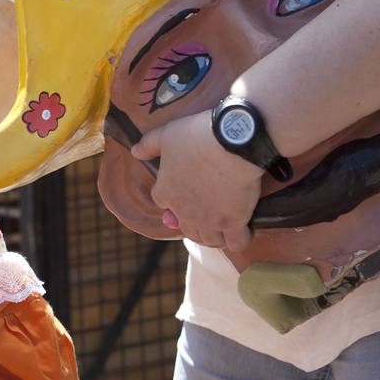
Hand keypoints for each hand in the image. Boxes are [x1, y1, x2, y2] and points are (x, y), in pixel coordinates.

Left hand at [131, 110, 263, 250]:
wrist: (231, 141)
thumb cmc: (197, 136)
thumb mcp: (167, 134)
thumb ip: (149, 144)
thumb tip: (135, 151)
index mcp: (165, 192)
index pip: (163, 204)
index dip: (174, 199)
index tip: (186, 192)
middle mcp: (184, 212)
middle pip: (188, 229)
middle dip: (196, 225)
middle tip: (209, 215)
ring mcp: (209, 221)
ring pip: (210, 240)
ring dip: (215, 236)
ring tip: (225, 227)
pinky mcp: (233, 223)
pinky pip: (236, 244)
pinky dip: (240, 240)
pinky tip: (244, 231)